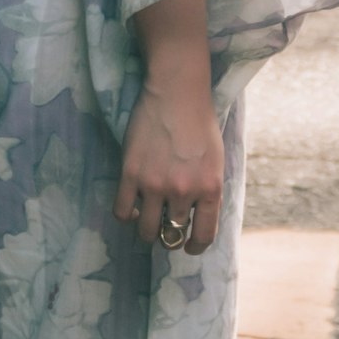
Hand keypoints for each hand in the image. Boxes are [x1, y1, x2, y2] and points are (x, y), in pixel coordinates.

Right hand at [115, 56, 226, 254]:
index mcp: (210, 189)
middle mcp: (183, 191)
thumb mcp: (217, 161)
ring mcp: (155, 184)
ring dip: (147, 230)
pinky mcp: (131, 173)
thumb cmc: (200, 122)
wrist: (177, 92)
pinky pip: (122, 212)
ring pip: (146, 231)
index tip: (188, 246)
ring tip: (148, 219)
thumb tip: (199, 219)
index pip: (204, 236)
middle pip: (172, 235)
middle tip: (165, 227)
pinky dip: (127, 215)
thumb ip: (208, 191)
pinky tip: (132, 207)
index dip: (195, 247)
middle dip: (169, 236)